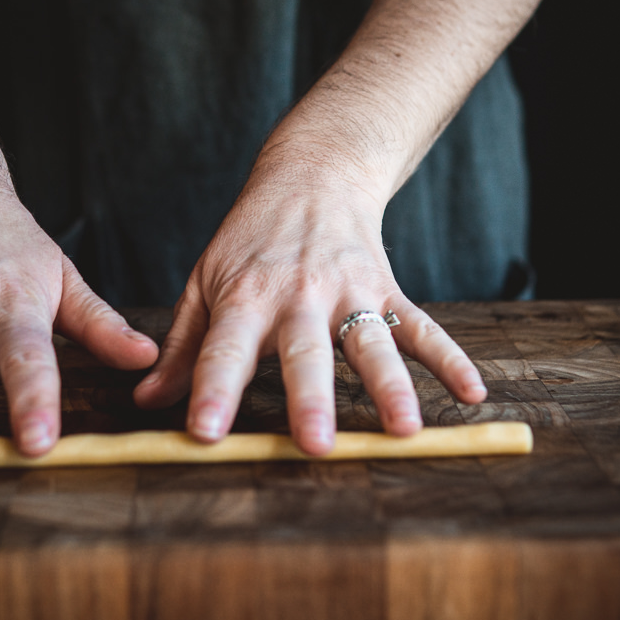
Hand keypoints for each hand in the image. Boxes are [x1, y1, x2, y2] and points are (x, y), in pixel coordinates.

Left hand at [133, 161, 486, 453]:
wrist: (312, 175)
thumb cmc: (249, 242)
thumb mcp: (204, 284)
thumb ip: (182, 347)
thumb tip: (147, 402)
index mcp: (244, 297)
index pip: (223, 350)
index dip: (212, 391)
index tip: (205, 433)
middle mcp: (299, 296)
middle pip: (305, 353)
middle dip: (311, 399)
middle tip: (316, 444)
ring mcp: (349, 293)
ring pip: (371, 344)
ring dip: (390, 387)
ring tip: (405, 429)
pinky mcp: (387, 291)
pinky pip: (421, 328)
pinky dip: (450, 360)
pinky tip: (472, 394)